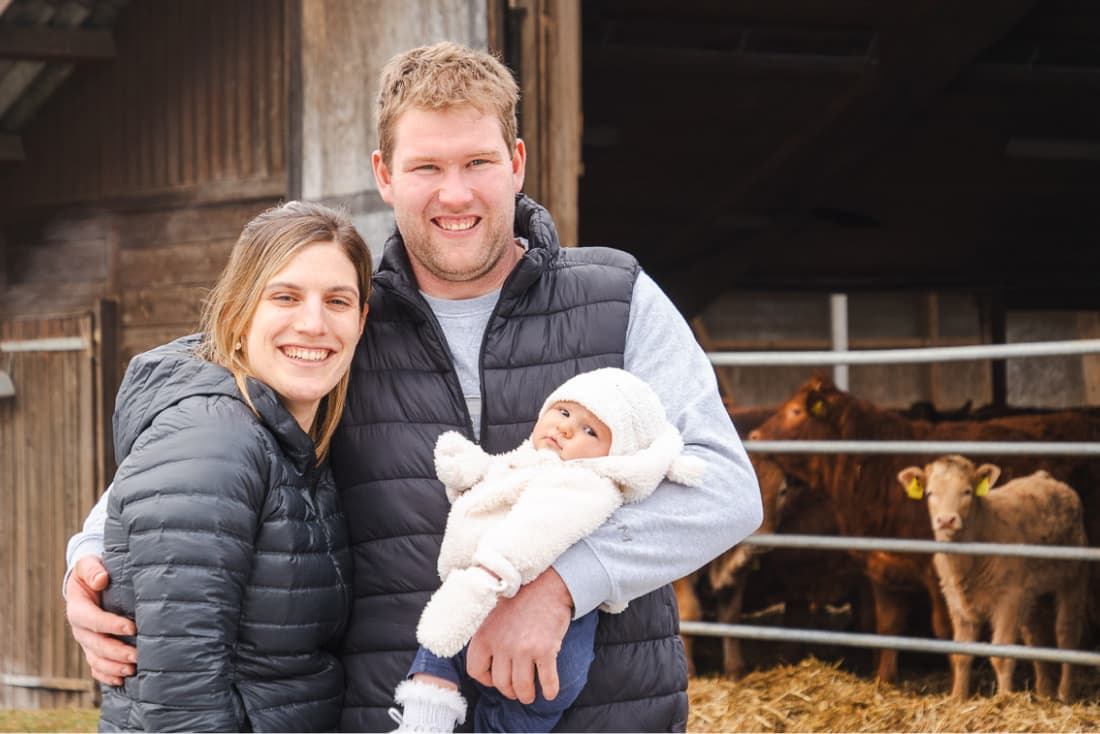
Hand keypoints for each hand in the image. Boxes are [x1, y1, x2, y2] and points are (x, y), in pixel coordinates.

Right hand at [65, 556, 136, 685]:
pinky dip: (106, 675)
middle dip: (116, 652)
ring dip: (113, 667)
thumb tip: (102, 579)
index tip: (132, 627)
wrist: (88, 582)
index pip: (93, 620)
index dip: (111, 625)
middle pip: (96, 645)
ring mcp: (86, 641)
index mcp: (78, 609)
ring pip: (96, 660)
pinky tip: (120, 680)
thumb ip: (92, 569)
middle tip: (137, 656)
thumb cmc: (91, 572)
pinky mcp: (93, 648)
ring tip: (132, 670)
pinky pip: (96, 667)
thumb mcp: (88, 565)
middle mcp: (80, 629)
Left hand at [466, 569, 571, 703]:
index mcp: (484, 635)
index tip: (495, 679)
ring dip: (527, 695)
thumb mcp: (492, 614)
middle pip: (501, 683)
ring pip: (522, 687)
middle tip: (517, 690)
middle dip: (510, 691)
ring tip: (531, 693)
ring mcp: (524, 649)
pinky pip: (547, 680)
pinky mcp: (546, 650)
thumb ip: (486, 635)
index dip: (486, 679)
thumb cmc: (520, 597)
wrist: (547, 583)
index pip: (475, 670)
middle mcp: (502, 644)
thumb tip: (485, 658)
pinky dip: (550, 690)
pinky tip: (550, 691)